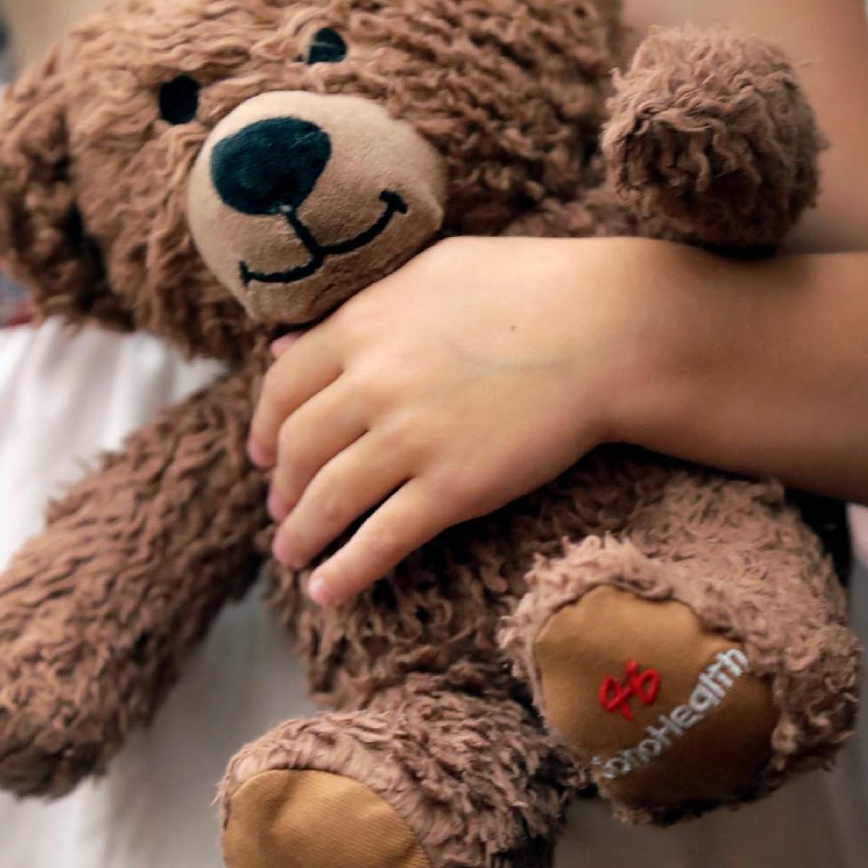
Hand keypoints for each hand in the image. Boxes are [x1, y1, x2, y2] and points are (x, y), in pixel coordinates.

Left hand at [249, 236, 650, 604]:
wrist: (606, 330)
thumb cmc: (525, 288)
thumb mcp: (426, 274)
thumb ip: (354, 311)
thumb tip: (282, 349)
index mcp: (361, 326)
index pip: (281, 390)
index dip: (263, 429)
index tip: (260, 455)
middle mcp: (372, 383)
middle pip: (297, 450)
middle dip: (280, 489)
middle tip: (279, 511)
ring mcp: (410, 439)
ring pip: (327, 501)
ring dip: (300, 536)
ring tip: (291, 556)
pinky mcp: (452, 488)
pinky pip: (380, 541)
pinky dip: (345, 572)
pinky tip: (328, 593)